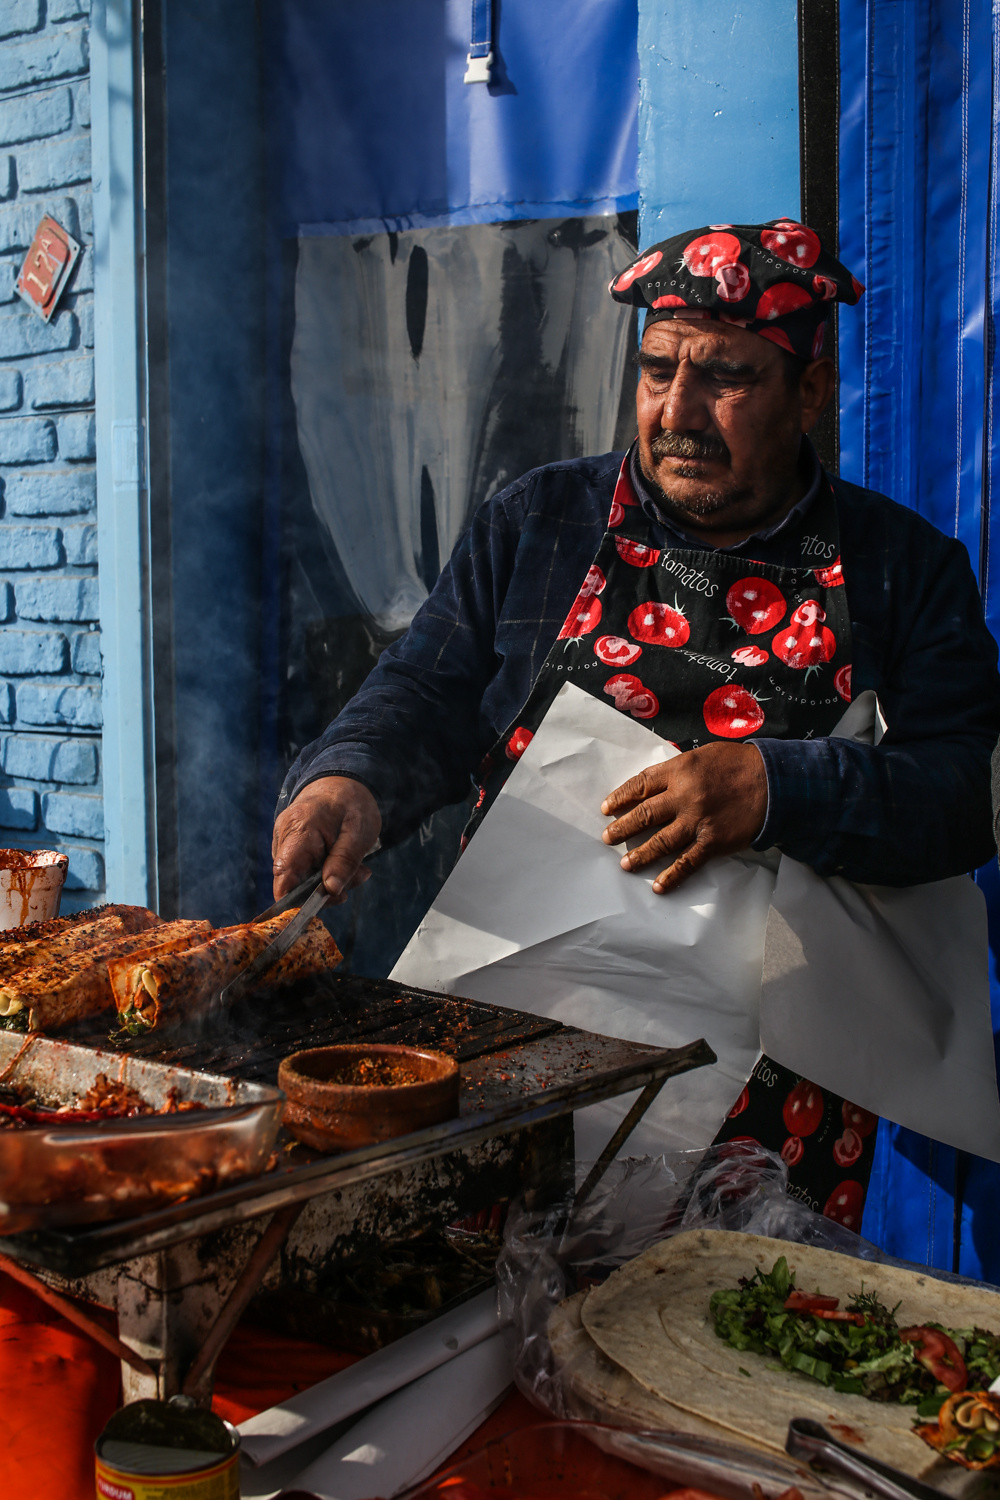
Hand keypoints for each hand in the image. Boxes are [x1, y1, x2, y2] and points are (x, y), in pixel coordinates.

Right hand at [272, 777, 381, 902]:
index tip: (313, 911)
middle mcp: (284, 837)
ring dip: (330, 882)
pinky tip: (345, 862)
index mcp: (299, 830)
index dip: (292, 900)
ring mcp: (285, 842)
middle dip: (326, 890)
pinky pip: (304, 871)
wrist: (341, 780)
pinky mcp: (290, 847)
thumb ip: (345, 861)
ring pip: (301, 879)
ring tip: (357, 868)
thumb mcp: (359, 831)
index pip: (284, 874)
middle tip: (358, 877)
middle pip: (294, 882)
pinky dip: (326, 873)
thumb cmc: (352, 802)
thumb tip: (331, 891)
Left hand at [600, 742, 767, 893]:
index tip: (607, 808)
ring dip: (640, 854)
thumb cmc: (739, 764)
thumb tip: (656, 781)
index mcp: (679, 770)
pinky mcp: (713, 841)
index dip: (621, 797)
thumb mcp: (704, 756)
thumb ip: (679, 768)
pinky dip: (672, 876)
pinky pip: (687, 862)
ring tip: (625, 864)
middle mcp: (683, 796)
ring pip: (660, 841)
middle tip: (607, 837)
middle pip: (644, 814)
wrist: (774, 782)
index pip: (641, 785)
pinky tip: (658, 886)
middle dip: (622, 828)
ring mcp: (697, 821)